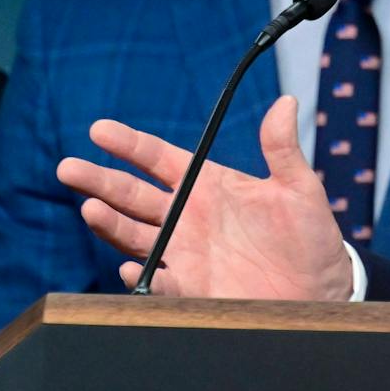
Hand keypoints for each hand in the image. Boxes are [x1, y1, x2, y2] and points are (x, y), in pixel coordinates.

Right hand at [56, 94, 353, 300]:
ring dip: (110, 223)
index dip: (129, 145)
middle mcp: (187, 217)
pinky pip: (157, 282)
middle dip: (99, 181)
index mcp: (208, 185)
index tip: (99, 130)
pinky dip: (141, 275)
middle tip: (68, 167)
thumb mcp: (300, 189)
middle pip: (131, 195)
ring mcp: (184, 253)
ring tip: (90, 208)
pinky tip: (130, 267)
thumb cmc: (310, 236)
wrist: (321, 288)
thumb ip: (283, 149)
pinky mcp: (191, 288)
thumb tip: (287, 102)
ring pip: (133, 234)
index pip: (159, 159)